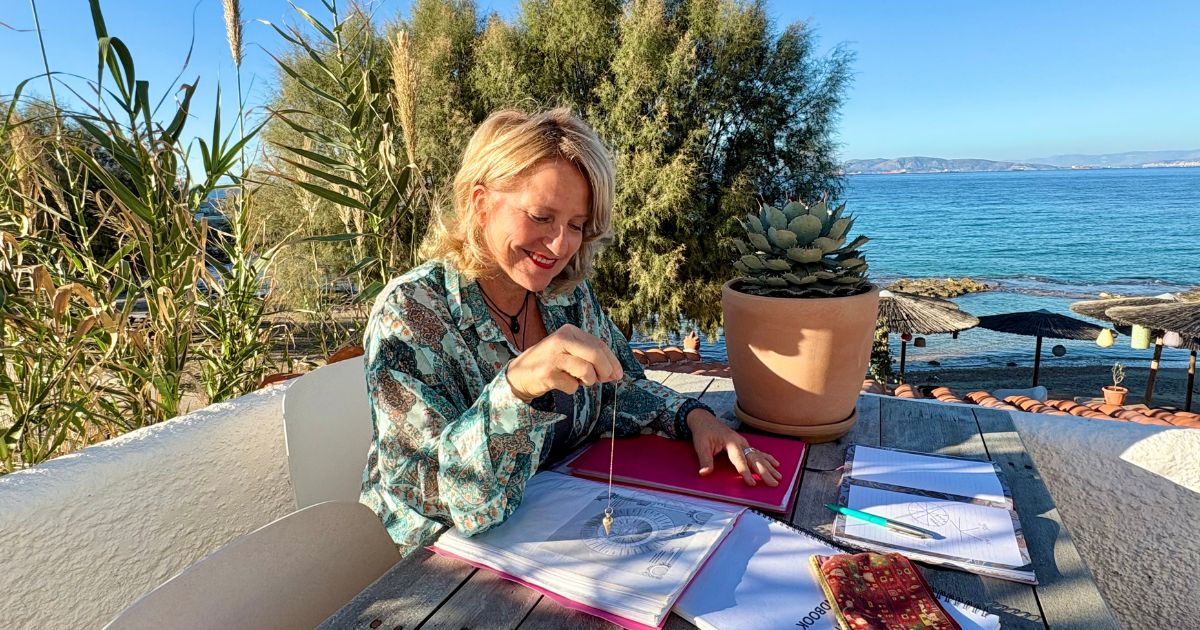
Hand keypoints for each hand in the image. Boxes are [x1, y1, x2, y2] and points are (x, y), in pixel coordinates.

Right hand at [506, 324, 623, 400]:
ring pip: (586, 370)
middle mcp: (560, 340)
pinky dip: (572, 388)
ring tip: (579, 380)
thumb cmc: (550, 362)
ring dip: (588, 381)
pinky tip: (562, 383)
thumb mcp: (569, 351)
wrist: (519, 374)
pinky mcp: (547, 374)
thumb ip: (591, 357)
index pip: (599, 344)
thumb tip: (614, 372)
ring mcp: (553, 356)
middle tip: (604, 380)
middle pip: (595, 354)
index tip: (618, 374)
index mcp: (569, 331)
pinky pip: (572, 386)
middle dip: (605, 370)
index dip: (612, 361)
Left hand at [687, 409, 781, 486]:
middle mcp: (740, 442)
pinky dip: (767, 458)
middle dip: (765, 471)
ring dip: (769, 466)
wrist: (704, 420)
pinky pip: (758, 452)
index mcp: (730, 442)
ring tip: (778, 476)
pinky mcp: (744, 444)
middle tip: (773, 483)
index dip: (745, 471)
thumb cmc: (703, 432)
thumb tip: (705, 473)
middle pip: (754, 458)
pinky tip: (776, 464)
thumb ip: (705, 460)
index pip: (739, 459)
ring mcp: (743, 443)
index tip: (751, 482)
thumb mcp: (701, 446)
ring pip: (759, 456)